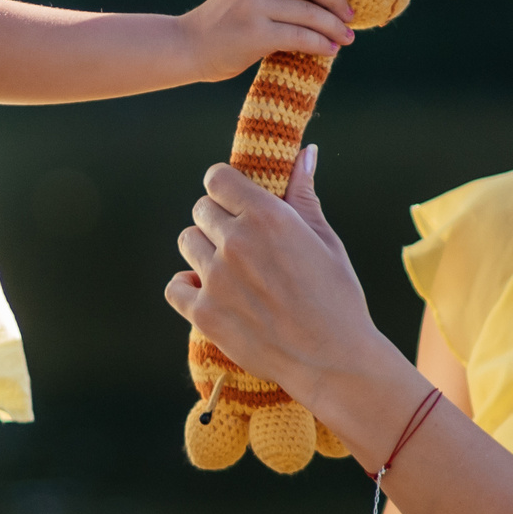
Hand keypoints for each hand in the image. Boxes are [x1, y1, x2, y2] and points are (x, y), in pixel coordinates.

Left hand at [166, 149, 402, 415]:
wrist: (333, 361)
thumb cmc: (337, 298)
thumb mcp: (326, 241)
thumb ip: (304, 195)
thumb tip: (305, 152)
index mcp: (268, 216)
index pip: (217, 178)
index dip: (225, 188)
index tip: (235, 201)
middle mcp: (236, 241)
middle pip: (201, 210)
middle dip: (218, 221)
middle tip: (240, 243)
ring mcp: (216, 278)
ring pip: (187, 243)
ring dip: (204, 252)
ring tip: (231, 272)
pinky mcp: (204, 313)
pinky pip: (175, 285)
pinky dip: (188, 288)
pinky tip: (211, 294)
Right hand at [177, 0, 356, 81]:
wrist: (187, 47)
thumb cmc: (222, 26)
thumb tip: (323, 3)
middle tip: (349, 14)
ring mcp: (253, 8)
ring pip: (309, 12)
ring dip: (335, 27)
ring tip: (346, 38)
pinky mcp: (255, 35)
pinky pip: (300, 37)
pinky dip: (321, 44)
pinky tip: (329, 50)